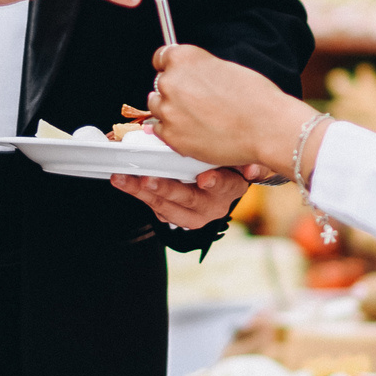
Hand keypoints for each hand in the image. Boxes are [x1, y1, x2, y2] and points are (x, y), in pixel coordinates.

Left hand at [112, 164, 262, 229]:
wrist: (221, 186)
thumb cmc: (228, 164)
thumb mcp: (241, 159)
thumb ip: (248, 162)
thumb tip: (253, 170)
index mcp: (230, 189)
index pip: (225, 186)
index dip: (215, 182)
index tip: (204, 179)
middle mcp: (211, 207)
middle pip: (188, 199)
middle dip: (167, 189)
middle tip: (148, 179)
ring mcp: (191, 216)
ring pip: (165, 207)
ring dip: (141, 192)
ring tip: (123, 179)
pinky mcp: (173, 216)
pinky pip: (153, 206)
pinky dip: (137, 193)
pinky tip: (123, 181)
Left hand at [146, 45, 317, 174]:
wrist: (267, 127)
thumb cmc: (255, 97)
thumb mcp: (224, 67)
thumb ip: (199, 69)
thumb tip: (189, 76)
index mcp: (184, 58)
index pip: (161, 58)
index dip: (171, 67)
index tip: (177, 75)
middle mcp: (170, 81)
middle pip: (159, 84)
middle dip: (174, 91)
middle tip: (197, 101)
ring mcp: (168, 110)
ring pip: (157, 108)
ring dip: (172, 111)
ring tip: (199, 118)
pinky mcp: (171, 136)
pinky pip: (161, 131)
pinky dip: (175, 132)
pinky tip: (197, 131)